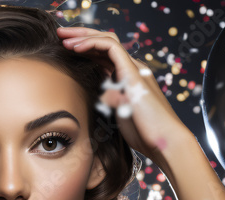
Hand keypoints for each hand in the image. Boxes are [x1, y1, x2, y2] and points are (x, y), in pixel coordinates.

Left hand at [56, 25, 190, 168]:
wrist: (164, 141)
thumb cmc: (144, 133)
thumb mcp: (118, 113)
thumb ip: (109, 100)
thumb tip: (96, 95)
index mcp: (127, 77)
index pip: (104, 55)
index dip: (85, 49)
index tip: (64, 49)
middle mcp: (131, 68)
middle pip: (105, 43)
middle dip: (81, 36)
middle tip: (60, 34)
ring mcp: (134, 68)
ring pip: (107, 40)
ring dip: (83, 36)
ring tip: (63, 36)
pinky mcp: (133, 72)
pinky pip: (111, 47)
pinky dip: (92, 43)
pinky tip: (76, 47)